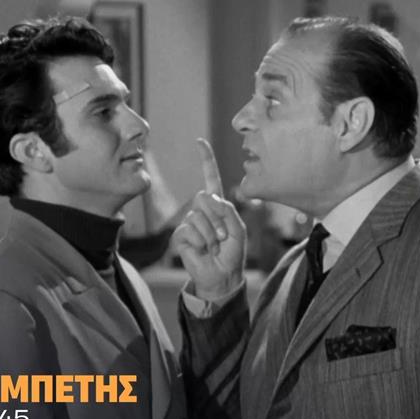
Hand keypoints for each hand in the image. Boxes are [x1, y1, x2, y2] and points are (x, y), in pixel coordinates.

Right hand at [171, 138, 245, 299]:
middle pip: (203, 197)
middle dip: (216, 217)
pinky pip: (190, 230)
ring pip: (197, 216)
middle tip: (222, 235)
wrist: (222, 276)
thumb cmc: (232, 253)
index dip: (206, 161)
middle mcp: (202, 211)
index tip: (199, 142)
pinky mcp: (181, 236)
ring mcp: (190, 222)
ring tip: (214, 245)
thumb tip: (209, 196)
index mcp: (217, 206)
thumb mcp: (238, 229)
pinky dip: (201, 241)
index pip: (210, 179)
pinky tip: (204, 250)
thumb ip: (228, 211)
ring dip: (210, 233)